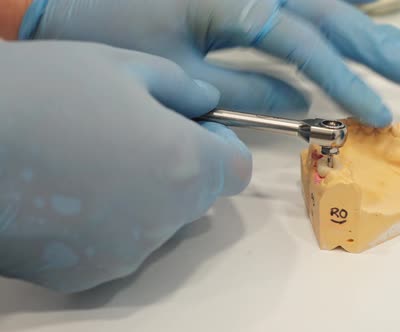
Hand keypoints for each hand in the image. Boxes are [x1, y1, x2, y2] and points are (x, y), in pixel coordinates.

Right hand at [0, 41, 250, 292]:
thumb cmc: (41, 92)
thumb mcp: (121, 65)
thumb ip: (181, 87)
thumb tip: (207, 102)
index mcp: (186, 167)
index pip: (238, 170)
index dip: (220, 147)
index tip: (193, 130)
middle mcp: (165, 220)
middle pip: (196, 197)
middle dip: (178, 169)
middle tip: (129, 138)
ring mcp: (125, 254)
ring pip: (157, 223)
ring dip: (140, 199)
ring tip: (86, 164)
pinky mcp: (85, 276)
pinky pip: (116, 247)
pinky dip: (103, 226)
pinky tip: (64, 196)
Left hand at [29, 0, 399, 126]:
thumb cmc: (114, 26)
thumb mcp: (182, 69)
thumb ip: (247, 90)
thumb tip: (299, 107)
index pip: (308, 44)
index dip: (347, 81)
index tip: (378, 114)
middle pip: (329, 11)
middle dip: (377, 46)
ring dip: (365, 24)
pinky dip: (333, 7)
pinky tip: (358, 14)